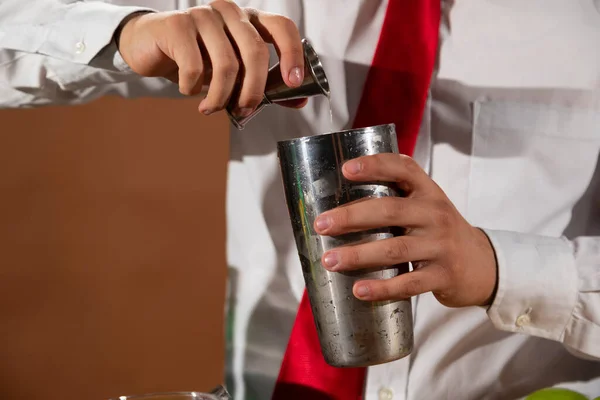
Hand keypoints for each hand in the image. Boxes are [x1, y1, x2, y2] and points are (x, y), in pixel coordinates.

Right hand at [117, 1, 306, 115]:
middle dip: (253, 91)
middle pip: (255, 52)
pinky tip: (188, 88)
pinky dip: (193, 88)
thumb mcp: (233, 73)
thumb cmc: (197, 60)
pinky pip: (195, 67)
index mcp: (248, 19)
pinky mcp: (177, 25)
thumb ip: (264, 84)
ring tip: (211, 108)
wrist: (149, 47)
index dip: (292, 54)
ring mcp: (203, 15)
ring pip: (226, 64)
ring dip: (221, 97)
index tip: (293, 82)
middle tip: (244, 110)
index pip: (281, 27)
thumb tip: (297, 100)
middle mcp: (229, 11)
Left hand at [313, 154, 497, 307]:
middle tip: (321, 225)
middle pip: (389, 211)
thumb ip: (395, 200)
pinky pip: (408, 283)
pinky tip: (359, 290)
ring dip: (358, 255)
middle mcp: (436, 214)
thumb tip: (338, 204)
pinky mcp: (443, 276)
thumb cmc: (439, 232)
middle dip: (351, 217)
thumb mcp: (427, 207)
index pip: (403, 169)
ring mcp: (441, 246)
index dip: (375, 166)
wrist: (484, 264)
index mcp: (428, 192)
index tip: (346, 169)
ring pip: (395, 249)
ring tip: (330, 261)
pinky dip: (382, 288)